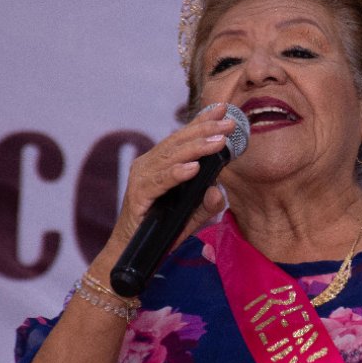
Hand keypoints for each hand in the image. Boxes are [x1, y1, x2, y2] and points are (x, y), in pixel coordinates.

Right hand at [91, 103, 234, 272]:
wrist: (132, 255)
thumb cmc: (159, 232)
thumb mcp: (191, 217)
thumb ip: (206, 205)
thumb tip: (218, 191)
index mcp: (160, 164)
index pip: (182, 138)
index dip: (202, 121)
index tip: (224, 108)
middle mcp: (149, 165)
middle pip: (178, 141)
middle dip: (205, 130)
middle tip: (229, 123)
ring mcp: (141, 178)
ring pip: (171, 157)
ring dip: (197, 148)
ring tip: (218, 141)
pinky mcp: (138, 195)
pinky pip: (160, 181)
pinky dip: (177, 173)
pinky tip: (193, 168)